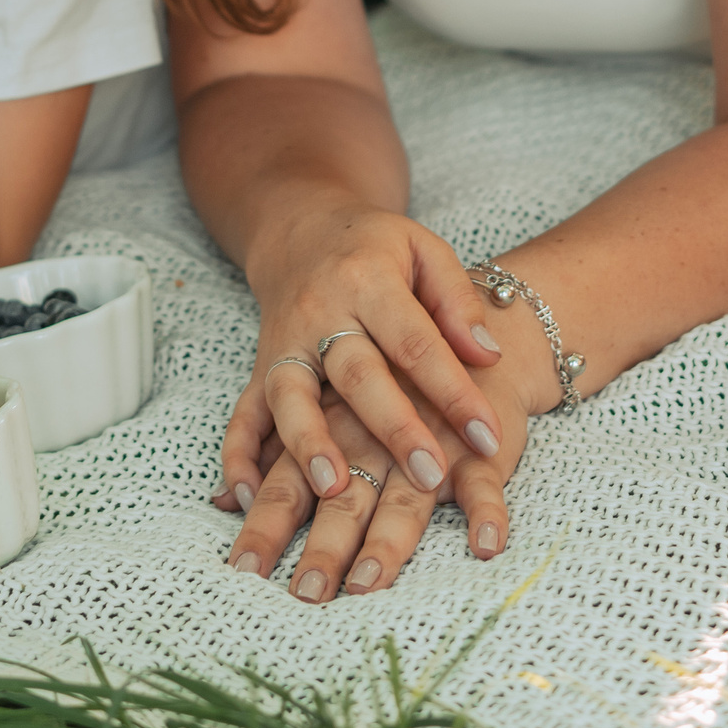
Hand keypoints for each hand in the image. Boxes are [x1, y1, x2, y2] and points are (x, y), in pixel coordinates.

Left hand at [219, 367, 524, 601]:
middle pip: (342, 495)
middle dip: (322, 545)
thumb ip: (268, 435)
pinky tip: (487, 544)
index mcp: (324, 415)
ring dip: (388, 541)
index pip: (287, 476)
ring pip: (405, 494)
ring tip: (369, 580)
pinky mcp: (474, 438)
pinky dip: (487, 511)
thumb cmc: (371, 354)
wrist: (451, 303)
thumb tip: (223, 499)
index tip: (246, 568)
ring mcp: (424, 433)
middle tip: (304, 594)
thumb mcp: (314, 384)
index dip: (267, 520)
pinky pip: (484, 478)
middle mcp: (368, 430)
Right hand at [220, 201, 507, 527]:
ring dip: (309, 444)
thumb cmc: (377, 249)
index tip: (489, 438)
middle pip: (358, 375)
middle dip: (396, 428)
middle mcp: (319, 313)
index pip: (416, 343)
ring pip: (291, 396)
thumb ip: (458, 300)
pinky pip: (242, 414)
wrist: (300, 232)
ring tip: (334, 490)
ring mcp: (283, 344)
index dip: (455, 392)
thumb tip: (489, 357)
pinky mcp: (259, 369)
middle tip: (432, 476)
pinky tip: (245, 496)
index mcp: (368, 280)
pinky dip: (238, 456)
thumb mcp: (425, 250)